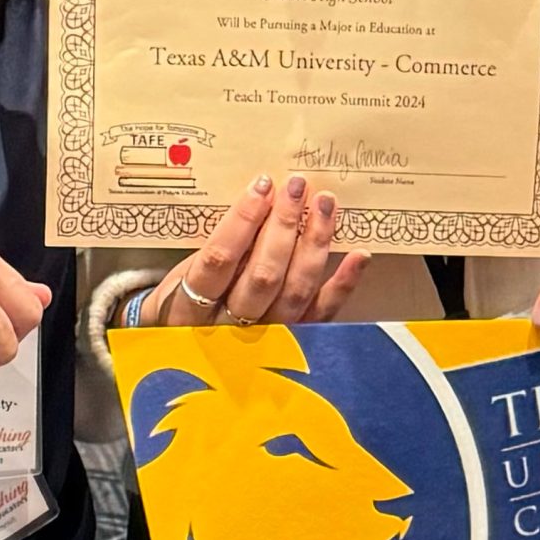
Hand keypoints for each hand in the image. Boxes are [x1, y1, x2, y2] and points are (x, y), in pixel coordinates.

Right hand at [144, 173, 368, 326]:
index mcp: (190, 306)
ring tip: (324, 204)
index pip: (220, 259)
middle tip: (296, 186)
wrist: (186, 355)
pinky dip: (343, 284)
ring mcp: (266, 339)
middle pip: (263, 275)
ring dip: (314, 243)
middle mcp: (229, 328)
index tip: (261, 185)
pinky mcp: (293, 343)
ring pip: (295, 291)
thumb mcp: (180, 277)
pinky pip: (322, 315)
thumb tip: (256, 200)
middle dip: (283, 225)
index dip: (243, 220)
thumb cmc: (183, 303)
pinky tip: (359, 255)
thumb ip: (213, 249)